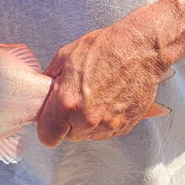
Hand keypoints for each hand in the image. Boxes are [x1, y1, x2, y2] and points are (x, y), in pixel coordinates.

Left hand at [36, 20, 170, 146]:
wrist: (139, 49)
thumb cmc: (104, 48)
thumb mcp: (64, 57)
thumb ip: (50, 81)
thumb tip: (45, 94)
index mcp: (67, 104)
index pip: (47, 137)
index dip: (48, 126)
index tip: (52, 117)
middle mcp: (87, 120)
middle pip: (69, 136)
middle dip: (69, 121)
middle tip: (76, 98)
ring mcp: (108, 125)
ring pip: (89, 135)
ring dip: (87, 121)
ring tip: (94, 95)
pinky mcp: (125, 126)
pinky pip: (107, 131)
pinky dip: (105, 120)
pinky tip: (108, 99)